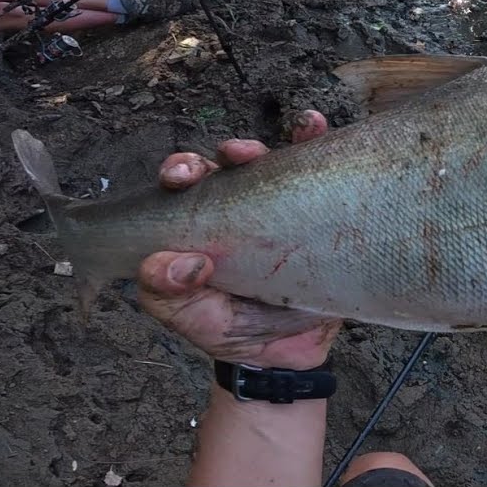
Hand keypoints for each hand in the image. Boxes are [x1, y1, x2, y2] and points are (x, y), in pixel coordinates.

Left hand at [137, 110, 338, 369]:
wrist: (290, 358)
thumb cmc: (233, 330)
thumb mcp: (190, 318)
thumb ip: (165, 293)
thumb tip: (176, 262)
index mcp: (200, 222)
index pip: (185, 184)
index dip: (181, 171)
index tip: (181, 178)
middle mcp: (241, 205)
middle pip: (231, 162)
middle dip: (229, 151)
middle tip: (233, 157)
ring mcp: (283, 205)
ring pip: (276, 158)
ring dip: (276, 143)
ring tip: (282, 144)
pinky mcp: (320, 208)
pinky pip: (321, 169)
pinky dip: (316, 140)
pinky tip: (314, 129)